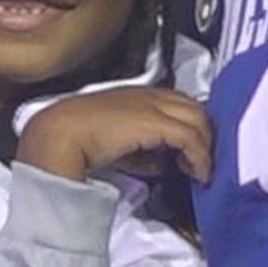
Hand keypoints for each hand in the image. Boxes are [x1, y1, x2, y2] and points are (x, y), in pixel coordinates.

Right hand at [17, 87, 212, 183]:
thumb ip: (140, 152)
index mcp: (138, 94)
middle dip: (204, 134)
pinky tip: (197, 172)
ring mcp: (155, 105)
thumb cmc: (79, 138)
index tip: (191, 149)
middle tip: (200, 159)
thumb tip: (158, 164)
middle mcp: (150, 95)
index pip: (178, 102)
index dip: (190, 124)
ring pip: (198, 118)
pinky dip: (200, 156)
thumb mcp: (117, 143)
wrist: (63, 133)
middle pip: (195, 107)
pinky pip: (191, 137)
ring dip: (204, 146)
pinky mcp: (157, 122)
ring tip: (200, 169)